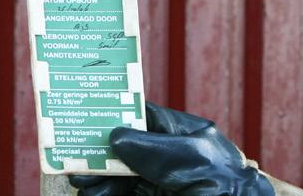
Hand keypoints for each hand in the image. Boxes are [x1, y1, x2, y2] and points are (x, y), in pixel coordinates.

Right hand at [69, 102, 274, 195]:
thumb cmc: (224, 184)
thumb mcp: (190, 158)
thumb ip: (152, 146)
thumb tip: (117, 136)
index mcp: (183, 135)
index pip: (144, 118)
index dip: (117, 116)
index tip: (89, 118)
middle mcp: (168, 157)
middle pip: (124, 149)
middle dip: (101, 153)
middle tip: (78, 159)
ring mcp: (159, 181)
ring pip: (118, 175)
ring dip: (98, 177)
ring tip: (83, 182)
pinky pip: (122, 192)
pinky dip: (104, 192)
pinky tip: (93, 192)